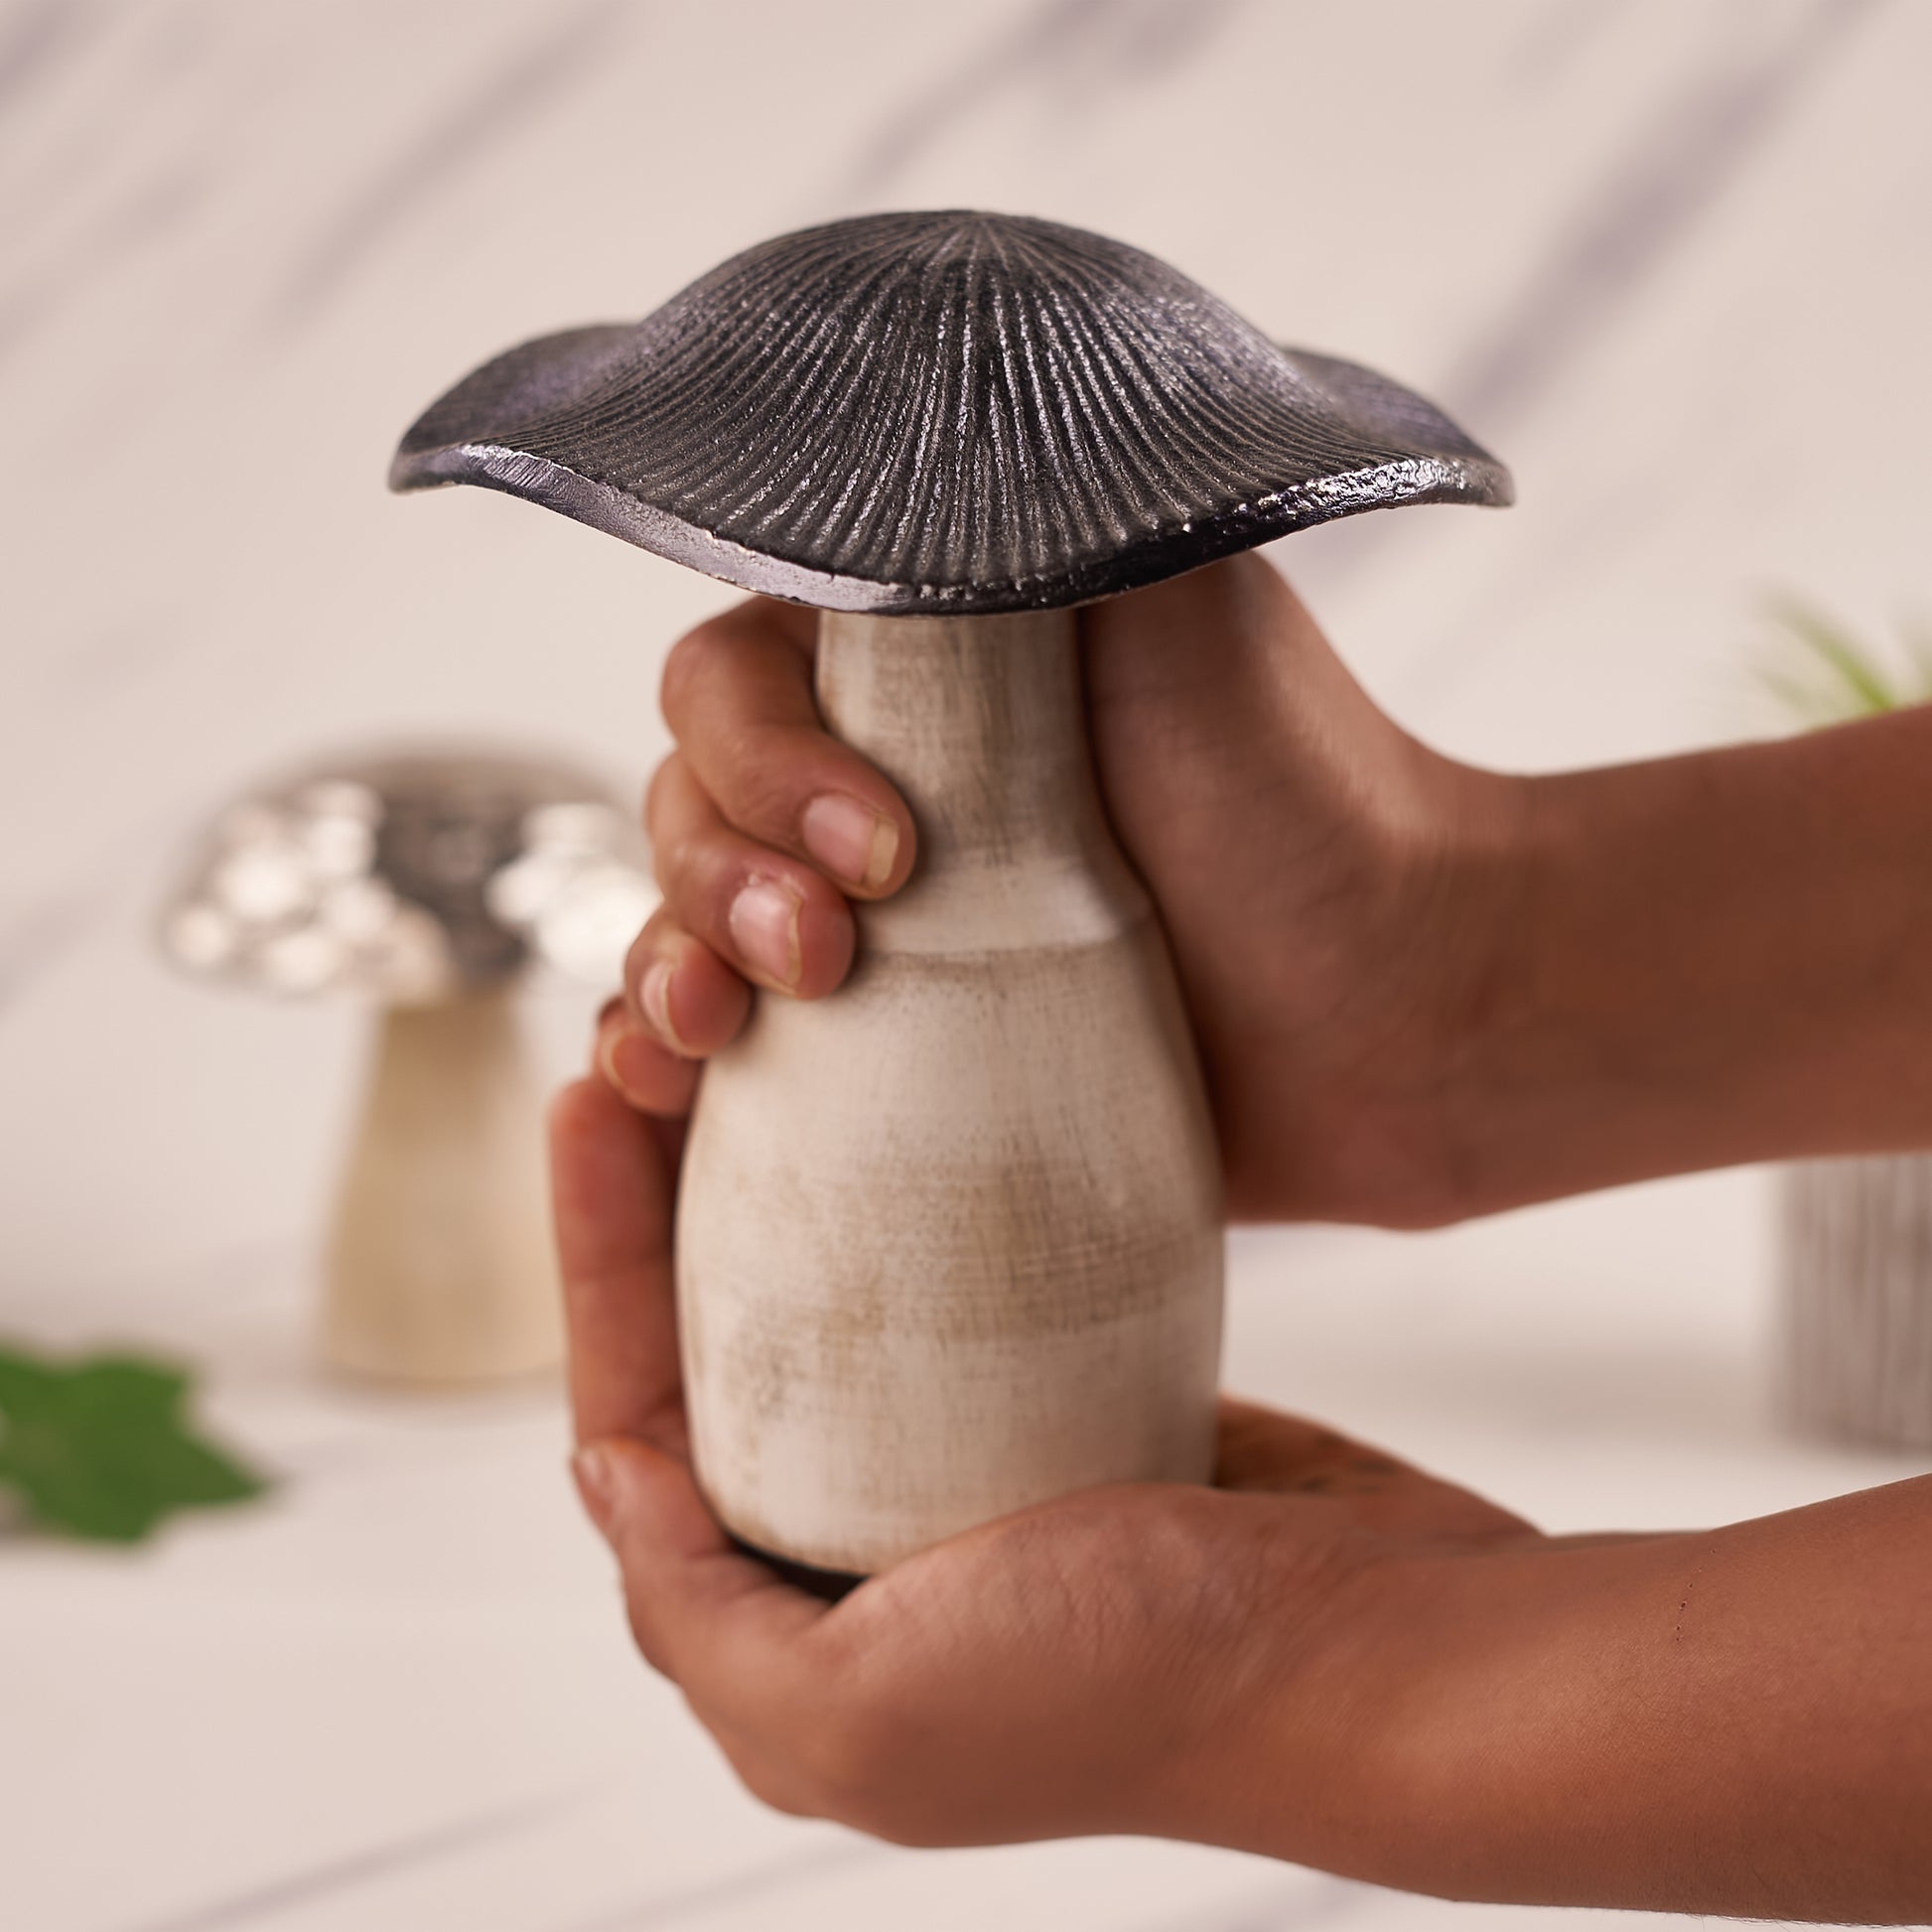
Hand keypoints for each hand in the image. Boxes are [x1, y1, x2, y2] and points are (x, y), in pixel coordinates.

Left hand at [549, 1072, 1539, 1859]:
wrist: (1373, 1652)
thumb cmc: (1131, 1691)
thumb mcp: (863, 1713)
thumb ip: (699, 1617)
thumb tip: (605, 1469)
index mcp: (787, 1635)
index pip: (639, 1414)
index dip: (596, 1257)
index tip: (589, 1098)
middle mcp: (861, 1564)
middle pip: (722, 1351)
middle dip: (666, 1203)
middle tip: (651, 1042)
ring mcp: (967, 1488)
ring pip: (827, 1318)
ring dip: (778, 1196)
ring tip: (755, 1057)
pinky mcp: (1063, 1426)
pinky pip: (948, 1312)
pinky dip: (902, 1221)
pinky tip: (894, 1122)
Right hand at [605, 556, 1525, 1227]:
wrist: (1388, 1008)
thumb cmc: (1296, 793)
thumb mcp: (1160, 582)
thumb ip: (1006, 506)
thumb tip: (861, 439)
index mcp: (914, 657)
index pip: (734, 676)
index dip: (764, 756)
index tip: (888, 846)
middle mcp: (871, 772)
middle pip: (688, 796)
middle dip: (721, 872)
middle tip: (832, 949)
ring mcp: (873, 918)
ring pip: (684, 914)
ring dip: (672, 964)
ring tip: (728, 1034)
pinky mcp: (889, 1044)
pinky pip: (729, 1042)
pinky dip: (666, 1053)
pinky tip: (681, 1084)